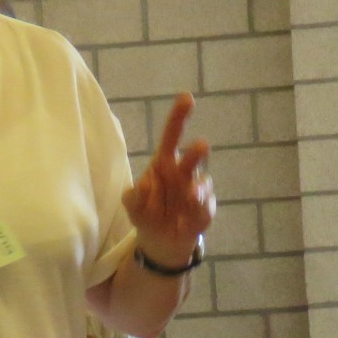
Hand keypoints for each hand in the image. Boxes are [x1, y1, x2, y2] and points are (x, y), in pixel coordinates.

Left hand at [123, 93, 214, 268]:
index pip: (172, 135)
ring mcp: (197, 190)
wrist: (161, 239)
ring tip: (190, 197)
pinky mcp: (206, 209)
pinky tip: (183, 224)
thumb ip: (133, 196)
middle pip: (193, 157)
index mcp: (165, 162)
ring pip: (202, 184)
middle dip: (196, 152)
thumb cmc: (146, 211)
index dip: (179, 116)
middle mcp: (184, 172)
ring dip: (197, 189)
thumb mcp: (132, 204)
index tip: (187, 98)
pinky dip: (194, 216)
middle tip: (201, 145)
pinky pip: (204, 209)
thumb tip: (144, 185)